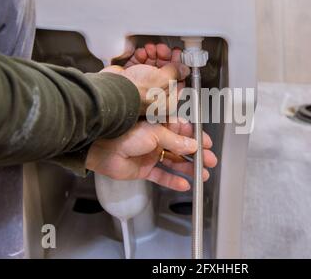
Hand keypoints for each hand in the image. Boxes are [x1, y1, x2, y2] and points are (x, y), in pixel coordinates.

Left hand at [86, 119, 217, 191]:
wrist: (100, 148)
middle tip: (209, 162)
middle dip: (197, 156)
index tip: (208, 145)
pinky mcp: (144, 169)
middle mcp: (157, 139)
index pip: (184, 131)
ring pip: (174, 163)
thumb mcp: (155, 133)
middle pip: (182, 148)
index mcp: (160, 125)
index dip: (197, 139)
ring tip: (201, 176)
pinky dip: (173, 181)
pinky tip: (184, 184)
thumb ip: (176, 141)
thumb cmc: (124, 133)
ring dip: (188, 169)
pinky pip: (161, 176)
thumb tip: (193, 145)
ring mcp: (151, 154)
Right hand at [101, 43, 188, 114]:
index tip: (179, 56)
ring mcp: (142, 86)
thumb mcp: (162, 79)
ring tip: (152, 49)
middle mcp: (154, 95)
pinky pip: (140, 64)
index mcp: (165, 101)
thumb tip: (184, 69)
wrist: (111, 89)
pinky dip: (141, 56)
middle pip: (165, 72)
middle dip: (165, 58)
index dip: (180, 68)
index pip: (178, 82)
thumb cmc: (135, 92)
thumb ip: (175, 72)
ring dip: (153, 55)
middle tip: (165, 50)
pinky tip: (142, 53)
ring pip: (152, 66)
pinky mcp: (131, 77)